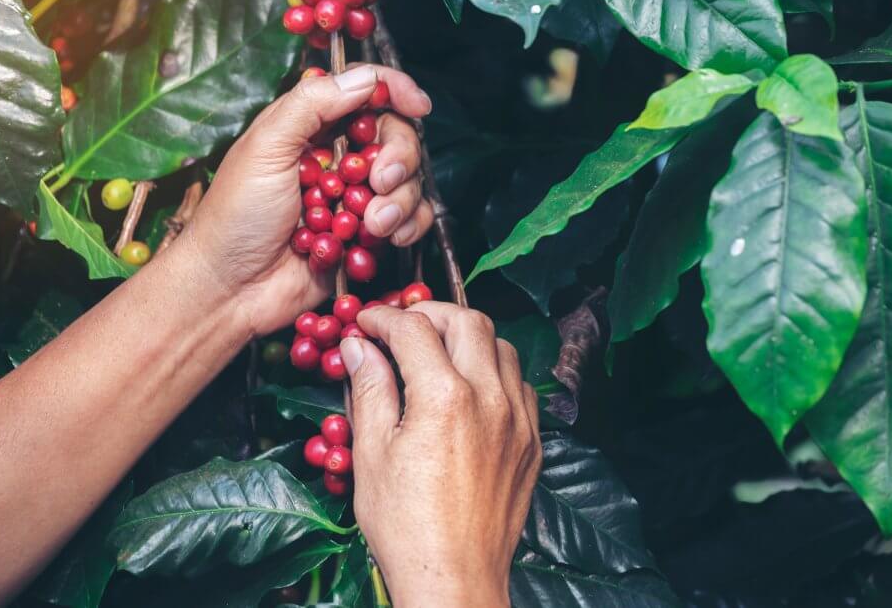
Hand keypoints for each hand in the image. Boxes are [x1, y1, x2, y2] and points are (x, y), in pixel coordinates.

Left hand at [179, 65, 433, 334]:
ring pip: (408, 181)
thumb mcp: (265, 146)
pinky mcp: (367, 234)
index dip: (396, 90)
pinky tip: (384, 238)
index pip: (364, 92)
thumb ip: (312, 104)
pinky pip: (410, 221)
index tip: (417, 105)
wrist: (231, 288)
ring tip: (371, 225)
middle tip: (380, 181)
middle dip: (399, 157)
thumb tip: (364, 78)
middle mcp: (339, 158)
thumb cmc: (236, 216)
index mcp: (311, 126)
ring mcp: (356, 196)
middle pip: (396, 136)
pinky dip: (407, 226)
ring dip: (400, 201)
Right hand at [340, 302, 541, 607]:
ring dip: (468, 337)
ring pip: (502, 346)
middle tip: (403, 326)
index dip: (383, 317)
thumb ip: (369, 389)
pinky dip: (495, 371)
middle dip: (431, 313)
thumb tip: (359, 347)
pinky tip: (472, 387)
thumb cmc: (405, 524)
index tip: (367, 324)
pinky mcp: (532, 442)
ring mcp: (518, 420)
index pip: (413, 329)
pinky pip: (521, 384)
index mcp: (444, 397)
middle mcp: (490, 399)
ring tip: (437, 352)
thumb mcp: (371, 453)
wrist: (454, 577)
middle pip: (468, 320)